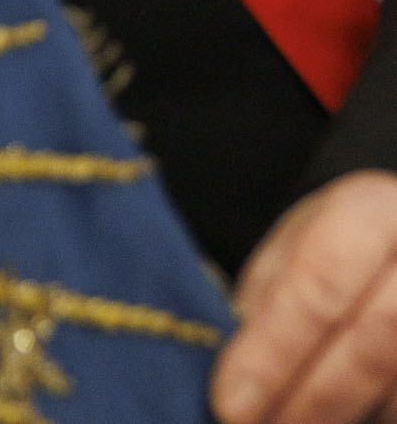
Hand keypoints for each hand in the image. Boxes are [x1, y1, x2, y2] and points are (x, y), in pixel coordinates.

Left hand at [218, 173, 396, 423]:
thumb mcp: (298, 251)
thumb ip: (269, 303)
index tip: (232, 403)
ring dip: (354, 417)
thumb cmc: (344, 251)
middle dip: (316, 397)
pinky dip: (386, 417)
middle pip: (375, 340)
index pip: (319, 285)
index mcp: (372, 211)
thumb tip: (237, 380)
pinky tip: (358, 420)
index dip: (273, 352)